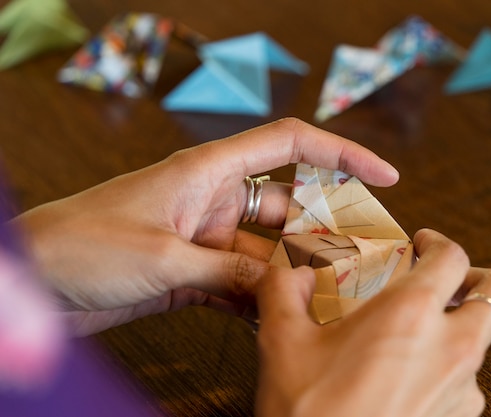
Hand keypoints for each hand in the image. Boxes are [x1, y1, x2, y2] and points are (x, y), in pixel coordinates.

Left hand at [13, 118, 398, 335]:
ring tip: (330, 298)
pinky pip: (243, 283)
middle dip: (326, 231)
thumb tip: (282, 285)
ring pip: (268, 251)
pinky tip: (283, 318)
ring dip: (294, 274)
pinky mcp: (194, 272)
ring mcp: (207, 237)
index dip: (342, 152)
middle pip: (290, 207)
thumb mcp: (164, 259)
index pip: (291, 145)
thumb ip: (228, 272)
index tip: (385, 173)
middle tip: (363, 262)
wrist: (32, 277)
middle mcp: (215, 199)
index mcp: (209, 172)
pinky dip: (263, 299)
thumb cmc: (82, 245)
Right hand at [255, 228, 490, 416]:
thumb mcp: (282, 341)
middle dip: (482, 278)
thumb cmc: (310, 414)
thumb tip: (293, 271)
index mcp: (410, 313)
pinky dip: (450, 368)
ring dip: (462, 327)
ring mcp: (462, 388)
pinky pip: (468, 382)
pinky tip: (412, 377)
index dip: (439, 242)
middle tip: (452, 279)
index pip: (452, 256)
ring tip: (422, 334)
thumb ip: (284, 289)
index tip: (423, 244)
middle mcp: (449, 347)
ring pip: (485, 340)